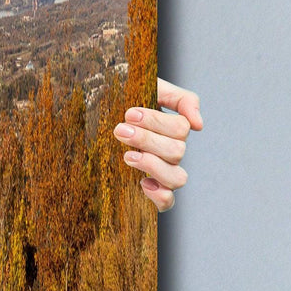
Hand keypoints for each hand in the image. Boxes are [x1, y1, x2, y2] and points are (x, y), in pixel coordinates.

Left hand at [113, 78, 202, 211]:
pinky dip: (159, 195)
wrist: (92, 112)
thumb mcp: (151, 88)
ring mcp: (161, 172)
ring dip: (152, 165)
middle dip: (146, 139)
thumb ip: (181, 99)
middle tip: (120, 130)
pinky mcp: (150, 189)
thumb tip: (199, 125)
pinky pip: (167, 202)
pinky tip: (141, 183)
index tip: (129, 114)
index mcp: (172, 128)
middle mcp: (170, 152)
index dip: (156, 122)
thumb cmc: (121, 99)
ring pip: (177, 178)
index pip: (180, 128)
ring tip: (127, 156)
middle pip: (176, 151)